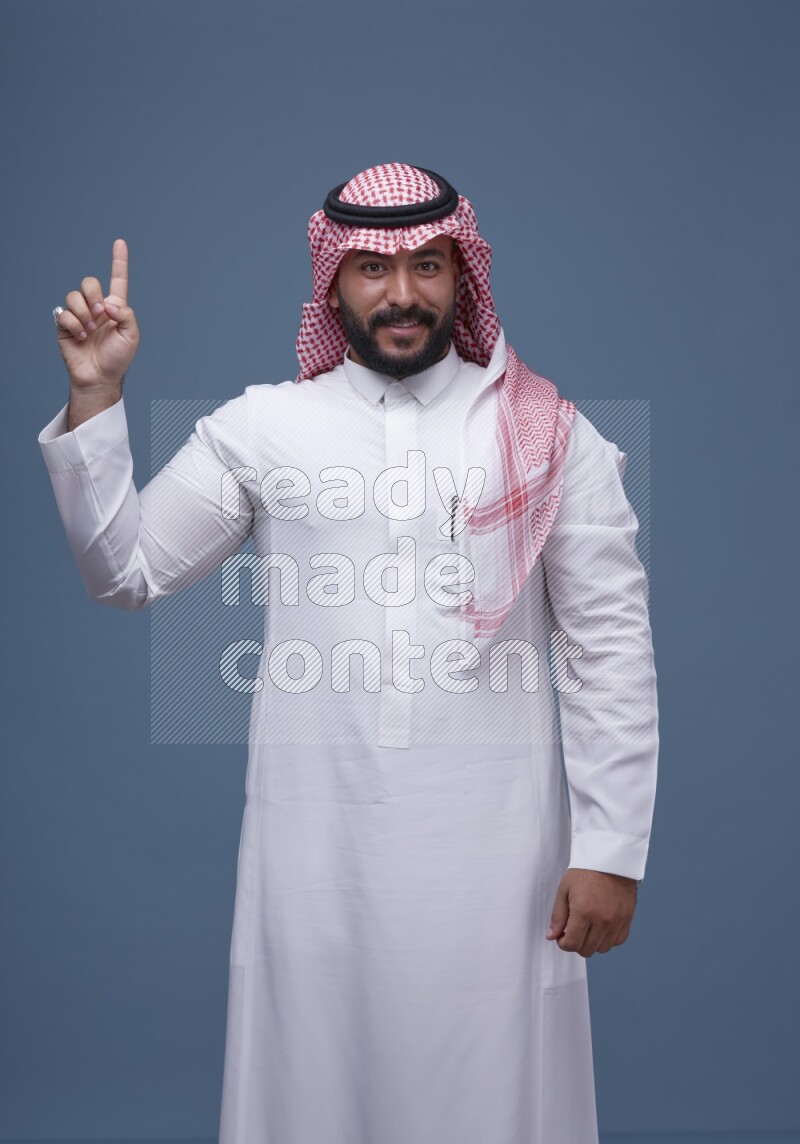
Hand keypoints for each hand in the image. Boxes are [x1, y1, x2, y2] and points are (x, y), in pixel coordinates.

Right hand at [55, 237, 139, 388]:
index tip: (120, 242)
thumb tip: (107, 302)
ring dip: (84, 313)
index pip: (118, 280)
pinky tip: (81, 336)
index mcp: (115, 307)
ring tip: (90, 330)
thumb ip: (126, 314)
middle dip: (93, 295)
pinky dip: (74, 324)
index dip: (119, 261)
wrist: (100, 377)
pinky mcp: (64, 325)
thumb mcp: (131, 336)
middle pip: (89, 282)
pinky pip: (63, 313)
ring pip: (74, 296)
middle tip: (100, 314)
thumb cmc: (118, 358)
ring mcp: (79, 315)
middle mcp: (96, 308)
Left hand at [546, 867, 637, 957]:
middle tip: (574, 929)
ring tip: (588, 925)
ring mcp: (617, 922)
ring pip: (602, 948)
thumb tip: (552, 936)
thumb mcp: (564, 890)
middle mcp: (602, 921)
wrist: (610, 858)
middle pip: (587, 950)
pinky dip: (608, 937)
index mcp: (583, 913)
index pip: (572, 944)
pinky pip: (617, 941)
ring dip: (592, 941)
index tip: (562, 935)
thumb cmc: (585, 871)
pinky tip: (601, 925)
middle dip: (576, 943)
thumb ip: (558, 916)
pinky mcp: (627, 919)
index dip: (563, 943)